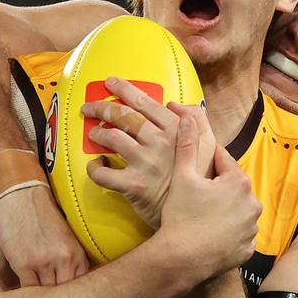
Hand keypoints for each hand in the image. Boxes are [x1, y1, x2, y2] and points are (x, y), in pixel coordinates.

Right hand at [0, 184, 88, 285]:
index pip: (81, 288)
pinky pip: (27, 289)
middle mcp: (64, 259)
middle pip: (65, 295)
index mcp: (76, 253)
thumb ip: (70, 259)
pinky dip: (26, 294)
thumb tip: (73, 285)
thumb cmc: (43, 213)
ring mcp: (43, 262)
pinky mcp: (23, 263)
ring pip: (46, 294)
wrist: (22, 192)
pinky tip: (25, 297)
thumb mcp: (66, 237)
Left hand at [83, 77, 213, 227]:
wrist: (196, 214)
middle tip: (89, 107)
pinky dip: (94, 168)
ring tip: (94, 133)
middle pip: (124, 116)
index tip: (110, 83)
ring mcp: (146, 164)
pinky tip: (95, 165)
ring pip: (112, 138)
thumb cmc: (198, 178)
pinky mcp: (134, 186)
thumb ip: (197, 120)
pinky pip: (104, 174)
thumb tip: (175, 104)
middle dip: (102, 107)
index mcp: (175, 130)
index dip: (124, 89)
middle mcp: (160, 143)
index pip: (144, 102)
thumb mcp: (208, 145)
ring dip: (98, 133)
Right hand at [160, 116, 260, 276]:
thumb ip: (188, 145)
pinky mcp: (248, 249)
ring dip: (226, 210)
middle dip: (218, 187)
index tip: (196, 168)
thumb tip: (189, 117)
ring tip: (204, 214)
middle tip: (197, 193)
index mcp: (239, 182)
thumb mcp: (183, 176)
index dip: (208, 163)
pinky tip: (212, 234)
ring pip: (238, 211)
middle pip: (233, 187)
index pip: (224, 162)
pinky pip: (240, 235)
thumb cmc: (182, 214)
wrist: (181, 258)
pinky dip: (229, 233)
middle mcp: (252, 203)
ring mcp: (252, 229)